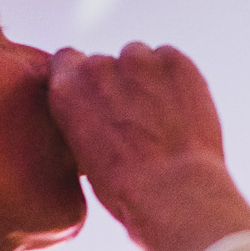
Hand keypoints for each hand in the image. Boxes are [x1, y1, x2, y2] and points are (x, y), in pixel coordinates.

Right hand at [46, 44, 249, 250]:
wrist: (174, 193)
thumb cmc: (127, 191)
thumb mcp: (84, 156)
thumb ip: (84, 120)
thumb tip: (98, 115)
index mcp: (66, 90)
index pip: (66, 60)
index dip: (84, 77)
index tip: (97, 96)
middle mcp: (97, 67)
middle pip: (106, 62)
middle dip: (119, 83)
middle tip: (136, 118)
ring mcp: (137, 60)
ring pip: (139, 57)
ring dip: (147, 77)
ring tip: (162, 116)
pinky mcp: (174, 60)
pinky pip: (171, 59)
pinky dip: (177, 78)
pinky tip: (182, 110)